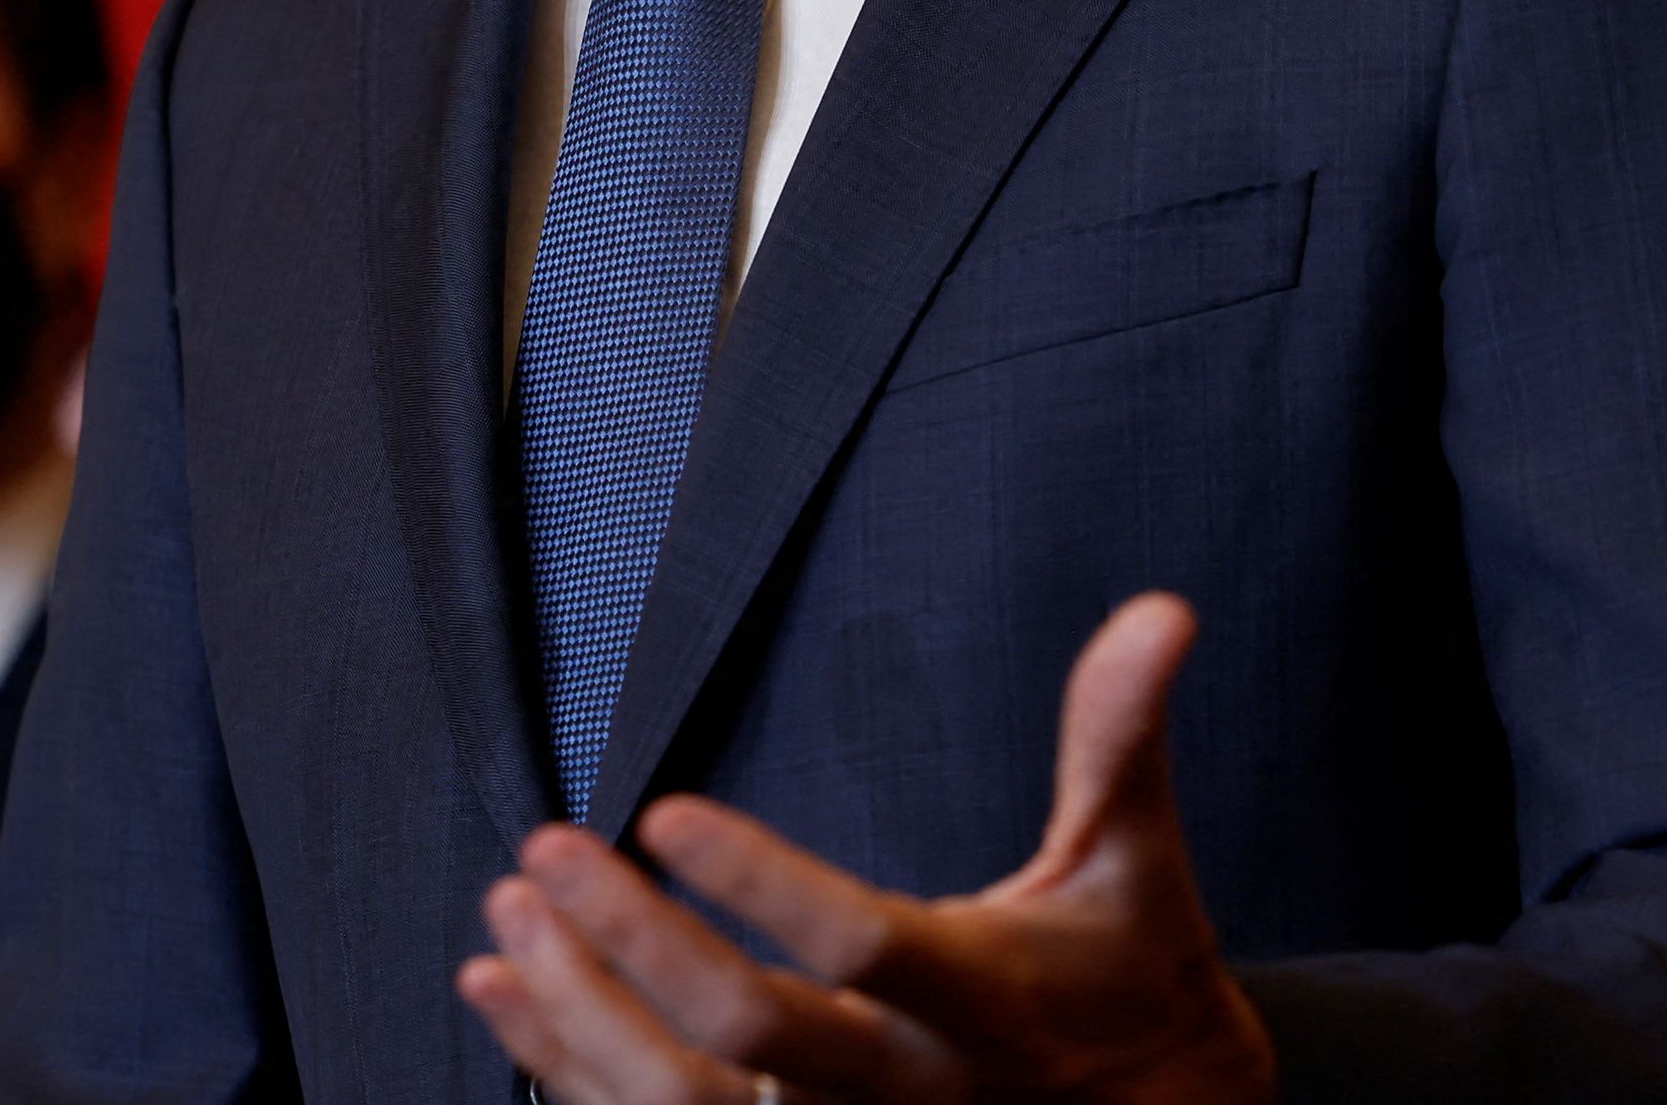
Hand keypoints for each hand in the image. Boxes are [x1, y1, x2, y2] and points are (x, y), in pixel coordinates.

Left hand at [455, 592, 1278, 1104]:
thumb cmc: (1137, 983)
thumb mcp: (1137, 864)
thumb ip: (1119, 739)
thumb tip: (1158, 611)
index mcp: (983, 1003)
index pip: (861, 949)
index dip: (763, 887)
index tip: (666, 812)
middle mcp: (905, 1092)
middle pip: (748, 1039)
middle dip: (632, 945)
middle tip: (547, 851)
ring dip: (579, 1011)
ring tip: (510, 913)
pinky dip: (567, 1067)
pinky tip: (509, 994)